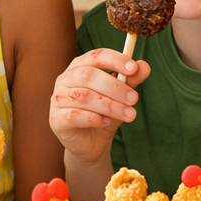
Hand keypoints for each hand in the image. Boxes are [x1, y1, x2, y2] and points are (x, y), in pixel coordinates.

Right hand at [49, 49, 149, 164]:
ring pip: (83, 96)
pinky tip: (106, 122)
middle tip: (134, 99)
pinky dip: (94, 118)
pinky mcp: (56, 119)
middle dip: (114, 87)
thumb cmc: (104, 114)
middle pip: (88, 75)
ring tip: (128, 114)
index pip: (96, 56)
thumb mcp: (121, 97)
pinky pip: (74, 115)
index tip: (133, 68)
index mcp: (80, 67)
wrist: (91, 144)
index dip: (115, 60)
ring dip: (110, 105)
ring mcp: (57, 99)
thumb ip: (131, 80)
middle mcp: (65, 79)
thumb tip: (144, 66)